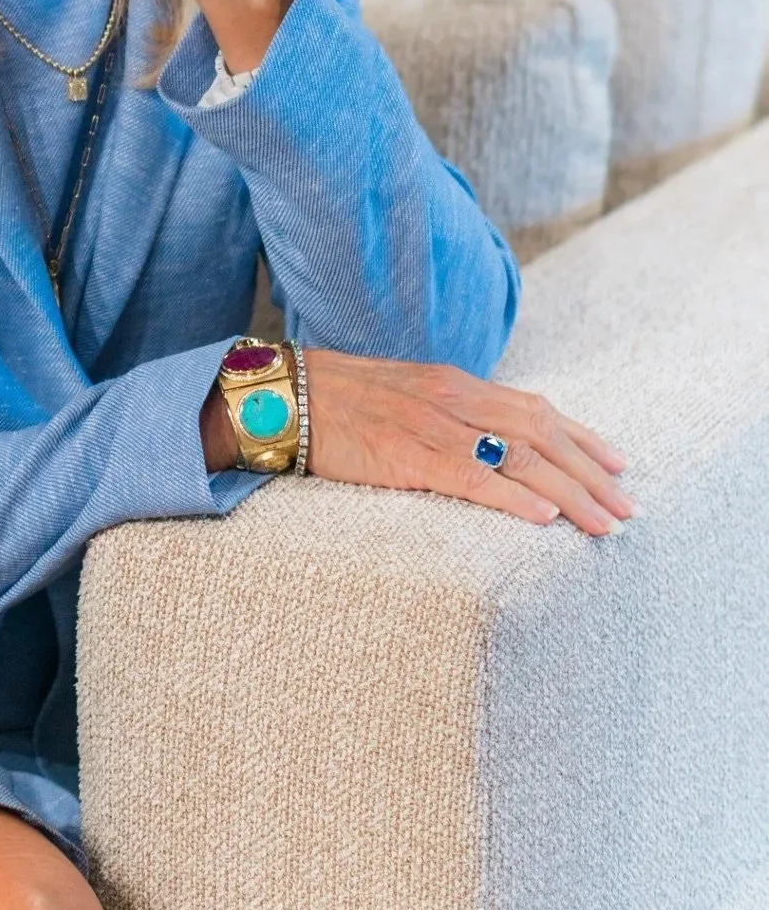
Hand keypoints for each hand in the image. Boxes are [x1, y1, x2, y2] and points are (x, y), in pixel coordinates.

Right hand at [298, 348, 633, 536]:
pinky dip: (512, 498)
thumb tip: (483, 445)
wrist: (280, 395)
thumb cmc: (335, 402)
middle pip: (541, 434)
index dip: (582, 437)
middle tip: (628, 508)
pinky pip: (470, 477)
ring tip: (605, 524)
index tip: (619, 465)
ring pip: (519, 457)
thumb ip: (446, 415)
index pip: (535, 409)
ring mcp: (431, 425)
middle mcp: (452, 399)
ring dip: (570, 493)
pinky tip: (544, 519)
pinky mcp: (405, 455)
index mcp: (453, 385)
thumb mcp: (403, 398)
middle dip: (591, 473)